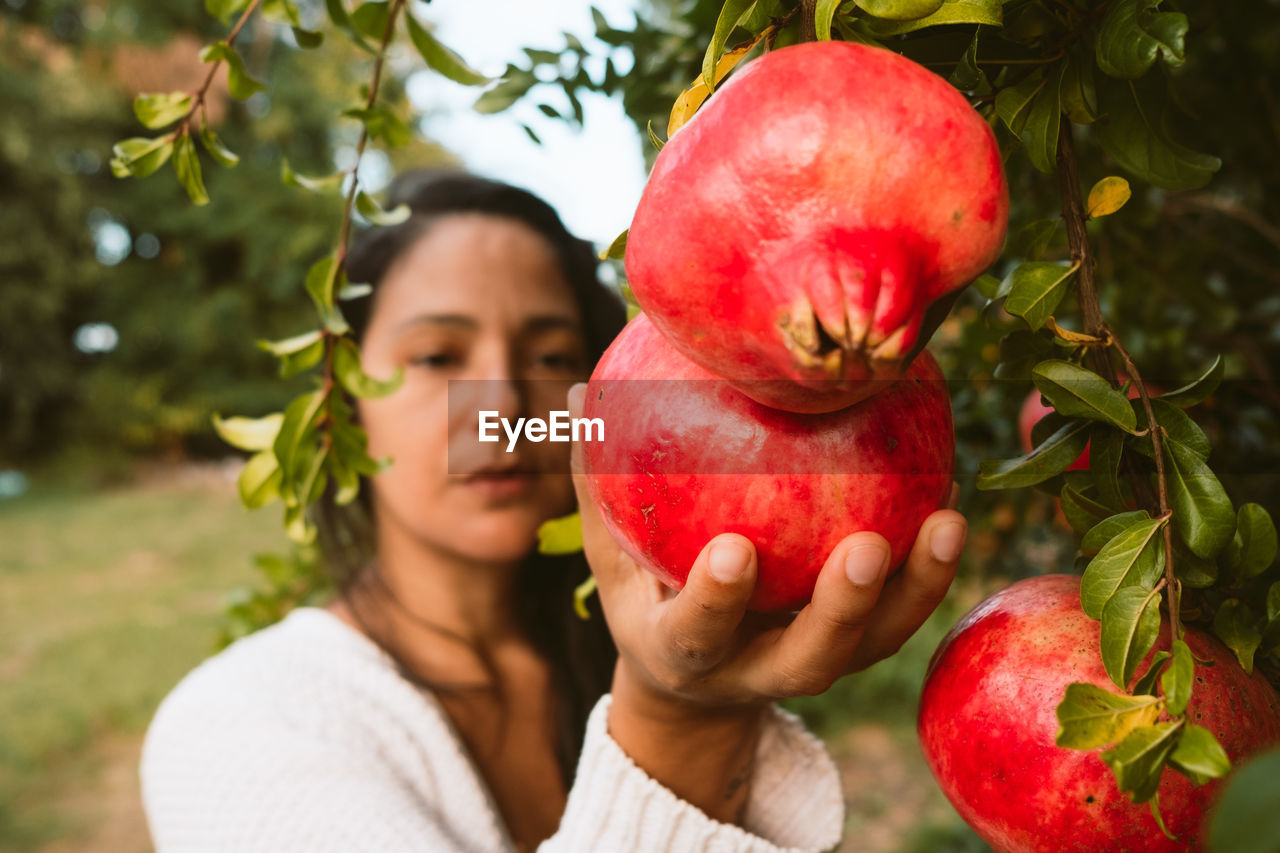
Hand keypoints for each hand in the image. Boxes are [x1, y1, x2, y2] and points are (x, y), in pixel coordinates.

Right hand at [567, 383, 966, 712]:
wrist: (697, 681)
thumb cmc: (648, 594)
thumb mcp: (611, 554)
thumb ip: (596, 483)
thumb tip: (574, 391)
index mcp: (688, 652)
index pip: (698, 634)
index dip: (716, 602)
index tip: (732, 551)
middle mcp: (758, 670)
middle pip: (810, 658)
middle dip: (842, 611)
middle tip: (867, 548)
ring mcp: (816, 664)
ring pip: (874, 643)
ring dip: (916, 588)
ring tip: (947, 519)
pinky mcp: (858, 649)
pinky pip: (901, 611)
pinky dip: (931, 565)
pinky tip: (952, 494)